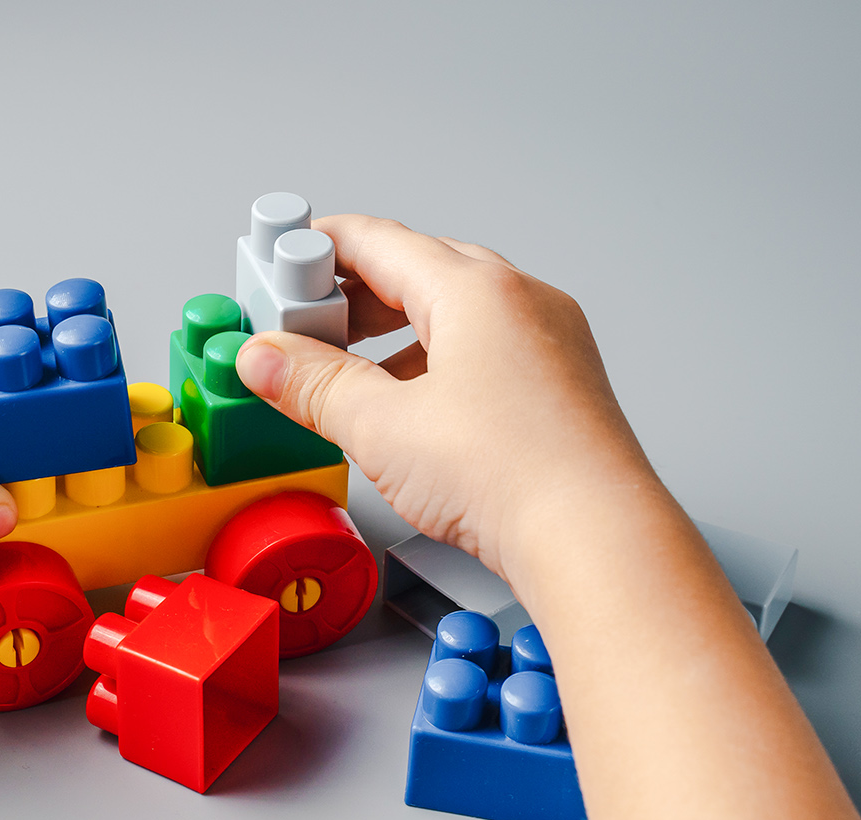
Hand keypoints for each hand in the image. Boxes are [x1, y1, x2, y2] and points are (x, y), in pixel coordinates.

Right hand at [234, 215, 660, 579]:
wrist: (594, 538)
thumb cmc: (510, 475)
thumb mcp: (381, 427)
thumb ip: (313, 385)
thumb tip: (266, 359)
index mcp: (475, 290)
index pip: (377, 241)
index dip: (314, 250)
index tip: (275, 269)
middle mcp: (520, 301)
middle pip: (415, 271)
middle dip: (349, 296)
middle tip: (299, 326)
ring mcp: (548, 340)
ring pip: (452, 312)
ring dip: (389, 331)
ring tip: (344, 371)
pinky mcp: (559, 383)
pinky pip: (484, 348)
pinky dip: (433, 360)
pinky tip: (406, 404)